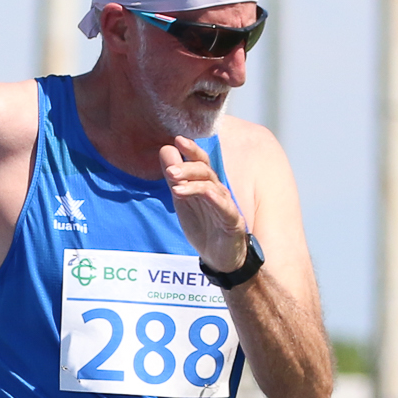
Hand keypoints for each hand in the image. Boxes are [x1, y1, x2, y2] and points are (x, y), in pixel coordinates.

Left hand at [159, 137, 248, 273]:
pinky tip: (197, 194)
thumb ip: (175, 178)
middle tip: (169, 169)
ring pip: (211, 185)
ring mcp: (225, 204)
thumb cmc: (204, 227)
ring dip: (192, 182)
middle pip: (205, 170)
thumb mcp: (183, 201)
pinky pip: (222, 205)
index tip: (177, 139)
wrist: (219, 258)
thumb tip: (165, 150)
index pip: (199, 161)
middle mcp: (217, 190)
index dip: (191, 149)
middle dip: (187, 166)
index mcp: (205, 184)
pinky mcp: (232, 219)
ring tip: (174, 183)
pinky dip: (210, 197)